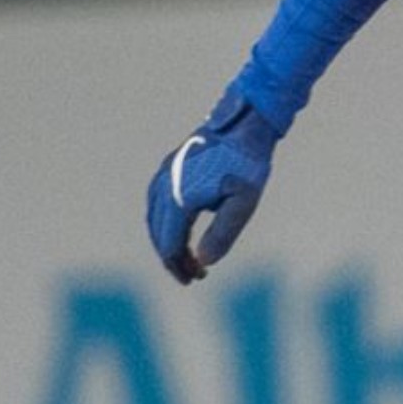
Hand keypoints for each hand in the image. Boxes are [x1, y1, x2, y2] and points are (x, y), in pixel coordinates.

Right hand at [145, 86, 279, 284]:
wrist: (244, 125)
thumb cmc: (247, 164)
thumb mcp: (242, 203)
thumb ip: (223, 234)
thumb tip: (203, 261)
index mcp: (180, 198)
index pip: (170, 244)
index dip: (180, 266)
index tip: (196, 279)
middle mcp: (165, 186)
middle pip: (159, 234)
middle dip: (174, 257)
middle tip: (194, 274)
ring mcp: (164, 174)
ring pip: (155, 218)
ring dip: (167, 240)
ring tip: (187, 257)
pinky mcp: (169, 166)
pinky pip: (157, 201)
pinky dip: (164, 222)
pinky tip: (179, 230)